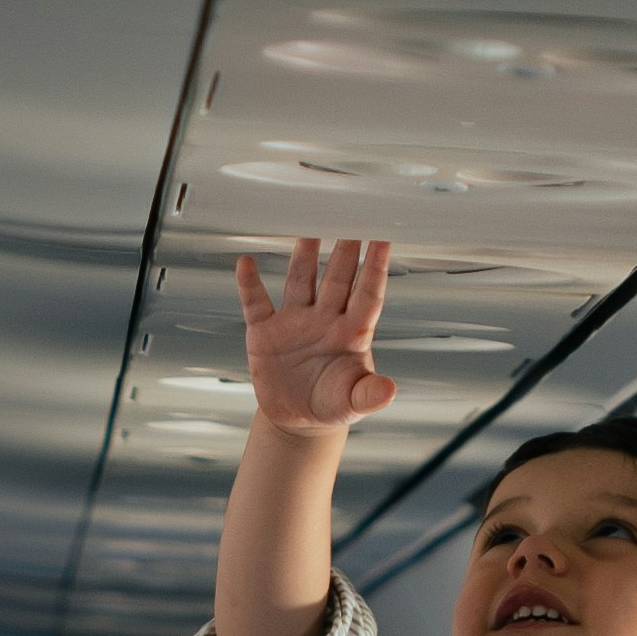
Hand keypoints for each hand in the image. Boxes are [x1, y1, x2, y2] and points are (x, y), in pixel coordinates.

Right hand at [238, 236, 397, 438]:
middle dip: (345, 249)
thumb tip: (389, 390)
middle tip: (351, 216)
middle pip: (337, 278)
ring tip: (308, 229)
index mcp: (352, 333)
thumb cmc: (332, 405)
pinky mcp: (265, 333)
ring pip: (301, 280)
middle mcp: (325, 319)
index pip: (366, 294)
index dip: (375, 268)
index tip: (383, 239)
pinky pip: (256, 303)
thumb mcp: (352, 403)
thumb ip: (370, 395)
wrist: (298, 419)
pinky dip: (250, 284)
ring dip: (303, 256)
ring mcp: (295, 322)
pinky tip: (246, 263)